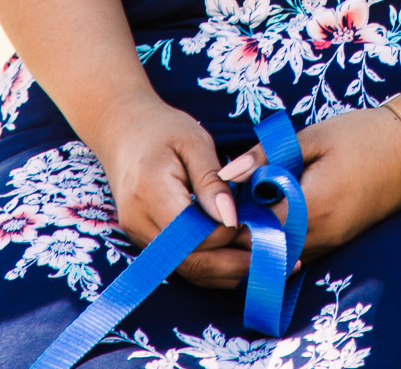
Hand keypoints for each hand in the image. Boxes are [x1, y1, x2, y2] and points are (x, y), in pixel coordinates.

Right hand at [92, 92, 249, 288]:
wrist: (123, 130)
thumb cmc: (163, 129)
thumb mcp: (193, 142)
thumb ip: (211, 181)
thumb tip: (232, 218)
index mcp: (150, 193)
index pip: (195, 233)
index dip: (230, 233)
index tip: (262, 223)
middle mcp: (139, 223)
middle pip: (190, 261)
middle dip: (235, 264)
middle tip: (278, 257)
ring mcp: (138, 235)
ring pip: (186, 269)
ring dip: (226, 271)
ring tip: (268, 263)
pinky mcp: (145, 240)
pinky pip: (180, 261)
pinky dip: (212, 264)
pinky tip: (241, 260)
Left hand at [219, 104, 400, 264]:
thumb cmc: (363, 135)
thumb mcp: (314, 136)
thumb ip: (268, 155)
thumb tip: (227, 173)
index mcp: (312, 207)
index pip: (256, 229)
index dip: (233, 216)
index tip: (222, 197)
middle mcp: (321, 235)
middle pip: (264, 251)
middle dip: (242, 234)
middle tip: (229, 207)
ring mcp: (331, 243)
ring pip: (280, 259)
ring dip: (260, 241)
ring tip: (247, 211)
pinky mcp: (337, 242)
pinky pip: (297, 255)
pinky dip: (279, 243)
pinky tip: (272, 219)